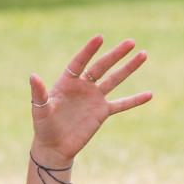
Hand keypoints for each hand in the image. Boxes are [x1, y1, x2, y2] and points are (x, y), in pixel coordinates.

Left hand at [28, 36, 151, 163]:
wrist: (54, 146)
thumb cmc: (43, 126)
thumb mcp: (40, 110)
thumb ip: (38, 93)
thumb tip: (33, 76)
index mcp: (67, 81)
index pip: (80, 62)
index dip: (89, 50)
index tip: (100, 37)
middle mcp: (83, 86)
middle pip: (102, 66)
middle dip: (116, 54)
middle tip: (130, 42)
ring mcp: (94, 98)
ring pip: (114, 79)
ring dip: (129, 68)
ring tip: (143, 54)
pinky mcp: (102, 112)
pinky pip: (121, 104)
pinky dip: (135, 100)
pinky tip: (150, 94)